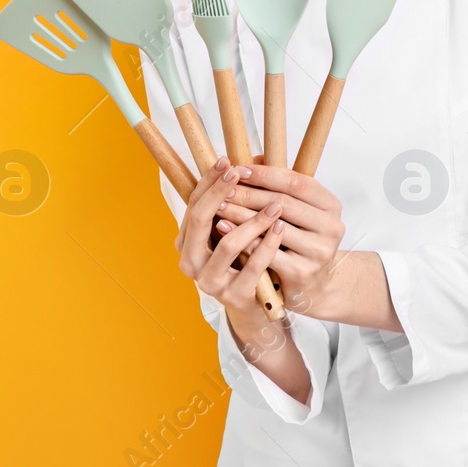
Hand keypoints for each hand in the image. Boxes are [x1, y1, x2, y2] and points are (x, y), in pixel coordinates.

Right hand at [175, 156, 287, 324]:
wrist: (256, 305)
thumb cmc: (243, 260)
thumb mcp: (234, 230)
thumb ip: (232, 204)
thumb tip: (243, 162)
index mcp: (187, 242)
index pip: (193, 204)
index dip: (208, 182)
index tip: (226, 161)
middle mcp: (191, 262)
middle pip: (200, 219)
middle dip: (220, 192)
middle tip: (239, 172)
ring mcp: (210, 281)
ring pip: (228, 243)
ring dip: (252, 220)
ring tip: (275, 204)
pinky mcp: (234, 296)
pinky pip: (252, 266)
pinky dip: (267, 245)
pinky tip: (281, 229)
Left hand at [212, 162, 346, 316]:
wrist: (312, 286)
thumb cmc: (299, 241)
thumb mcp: (299, 211)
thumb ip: (280, 186)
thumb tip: (254, 158)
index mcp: (332, 206)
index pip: (296, 182)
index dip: (265, 174)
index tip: (239, 169)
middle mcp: (331, 227)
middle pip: (283, 203)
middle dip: (248, 193)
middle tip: (223, 187)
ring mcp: (319, 251)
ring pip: (272, 227)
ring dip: (240, 214)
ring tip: (218, 205)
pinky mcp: (303, 272)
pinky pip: (267, 252)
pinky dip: (242, 238)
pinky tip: (224, 228)